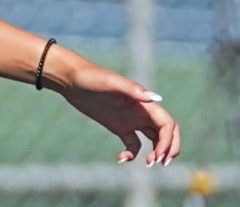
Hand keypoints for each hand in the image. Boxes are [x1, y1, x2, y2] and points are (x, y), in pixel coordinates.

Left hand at [59, 63, 179, 165]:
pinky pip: (133, 144)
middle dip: (169, 149)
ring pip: (154, 139)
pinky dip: (132, 154)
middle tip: (159, 163)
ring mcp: (130, 119)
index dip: (168, 141)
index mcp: (142, 101)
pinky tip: (121, 158)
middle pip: (166, 132)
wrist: (70, 79)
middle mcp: (140, 110)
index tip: (158, 155)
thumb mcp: (110, 82)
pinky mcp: (118, 126)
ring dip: (156, 153)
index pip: (167, 124)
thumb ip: (132, 89)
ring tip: (148, 164)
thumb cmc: (90, 76)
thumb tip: (156, 98)